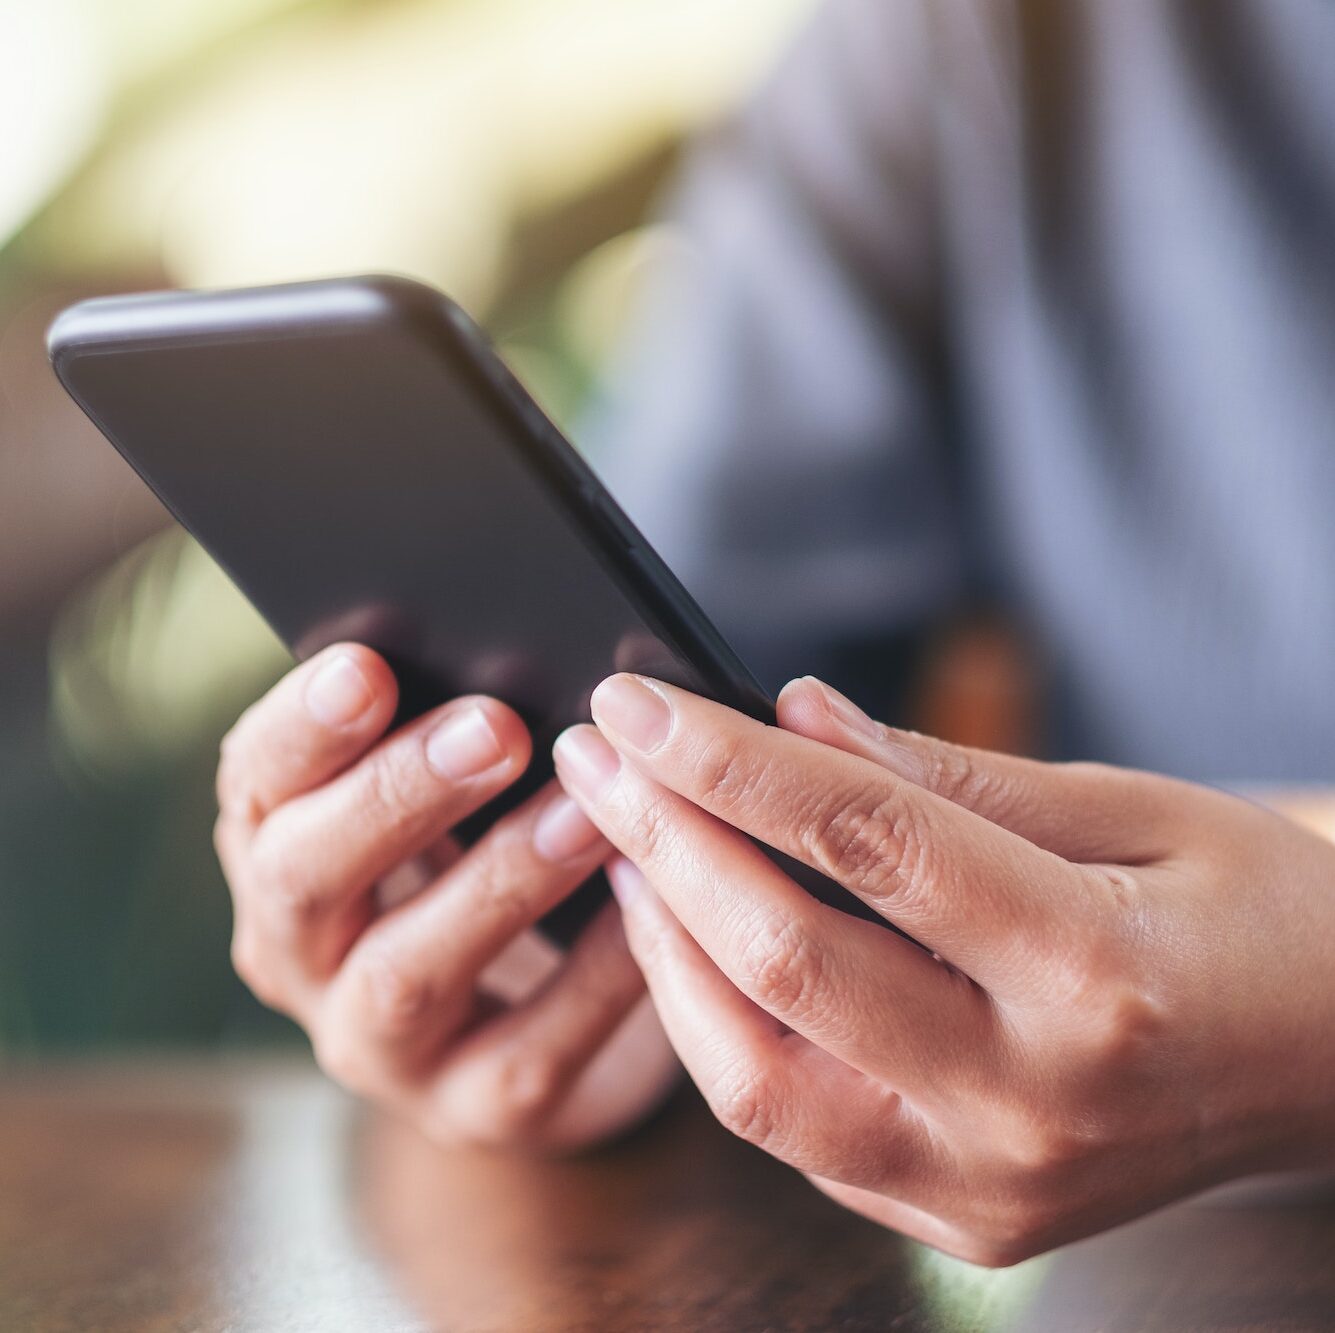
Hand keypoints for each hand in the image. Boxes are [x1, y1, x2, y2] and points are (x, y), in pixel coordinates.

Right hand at [215, 644, 677, 1152]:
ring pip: (408, 972)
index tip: (369, 666)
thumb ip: (453, 730)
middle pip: (307, 877)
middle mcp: (302, 954)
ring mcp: (378, 1047)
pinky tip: (644, 902)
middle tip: (495, 728)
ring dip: (497, 883)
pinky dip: (592, 975)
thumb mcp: (447, 793)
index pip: (257, 781)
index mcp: (279, 846)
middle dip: (397, 797)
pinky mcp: (472, 1109)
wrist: (538, 1016)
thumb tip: (523, 647)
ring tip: (585, 812)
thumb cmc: (483, 857)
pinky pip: (528, 1050)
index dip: (303, 725)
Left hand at [552, 673, 1334, 1262]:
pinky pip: (790, 1128)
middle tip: (590, 755)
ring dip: (663, 947)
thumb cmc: (1254, 915)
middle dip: (664, 841)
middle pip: (784, 961)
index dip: (729, 761)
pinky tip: (691, 939)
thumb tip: (796, 715)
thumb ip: (953, 773)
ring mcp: (988, 1184)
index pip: (864, 844)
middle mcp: (1033, 1102)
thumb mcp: (1134, 808)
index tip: (635, 703)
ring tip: (623, 843)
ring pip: (753, 1078)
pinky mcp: (959, 1218)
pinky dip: (717, 1026)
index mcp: (1096, 973)